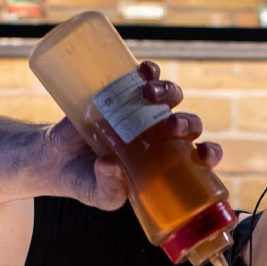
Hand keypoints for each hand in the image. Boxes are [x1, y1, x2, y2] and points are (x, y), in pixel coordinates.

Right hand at [44, 60, 223, 210]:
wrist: (56, 159)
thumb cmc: (87, 181)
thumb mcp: (100, 195)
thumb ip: (109, 189)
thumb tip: (110, 165)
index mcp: (166, 164)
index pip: (198, 157)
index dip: (209, 153)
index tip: (205, 153)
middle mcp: (161, 136)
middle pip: (189, 124)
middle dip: (188, 123)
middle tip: (172, 127)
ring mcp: (143, 113)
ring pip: (171, 97)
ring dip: (168, 92)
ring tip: (148, 94)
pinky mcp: (123, 94)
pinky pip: (145, 78)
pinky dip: (149, 71)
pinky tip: (145, 70)